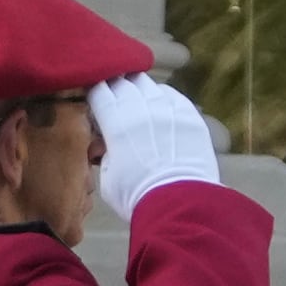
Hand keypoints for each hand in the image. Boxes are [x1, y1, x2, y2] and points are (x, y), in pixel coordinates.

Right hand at [87, 76, 228, 217]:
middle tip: (114, 93)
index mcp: (115, 122)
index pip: (99, 92)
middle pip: (122, 84)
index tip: (94, 95)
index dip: (95, 91)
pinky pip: (173, 94)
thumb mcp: (107, 176)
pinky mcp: (190, 116)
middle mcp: (140, 109)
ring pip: (148, 85)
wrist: (180, 202)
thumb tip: (109, 144)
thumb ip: (106, 152)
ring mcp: (167, 110)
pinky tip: (160, 100)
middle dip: (115, 86)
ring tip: (136, 93)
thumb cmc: (137, 195)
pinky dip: (163, 95)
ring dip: (139, 87)